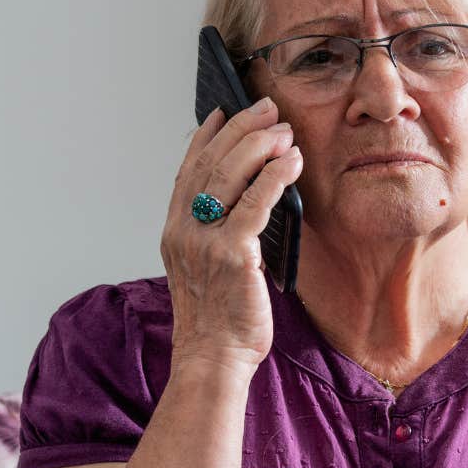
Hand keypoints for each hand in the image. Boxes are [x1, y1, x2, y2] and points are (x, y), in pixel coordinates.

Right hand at [160, 97, 301, 373]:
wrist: (213, 358)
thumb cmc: (218, 320)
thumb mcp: (206, 271)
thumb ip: (217, 236)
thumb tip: (248, 205)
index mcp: (175, 232)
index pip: (188, 171)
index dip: (206, 137)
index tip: (223, 112)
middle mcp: (183, 230)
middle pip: (210, 163)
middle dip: (240, 128)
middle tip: (267, 108)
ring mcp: (204, 241)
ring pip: (230, 175)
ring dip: (260, 144)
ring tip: (284, 129)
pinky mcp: (232, 255)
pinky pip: (256, 203)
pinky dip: (275, 176)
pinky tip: (292, 161)